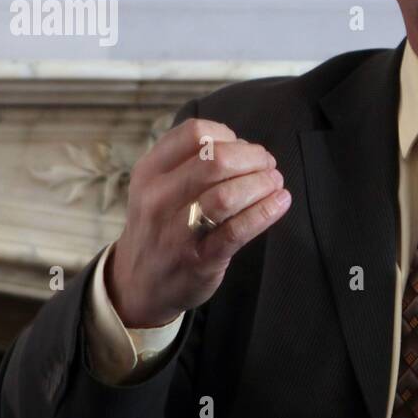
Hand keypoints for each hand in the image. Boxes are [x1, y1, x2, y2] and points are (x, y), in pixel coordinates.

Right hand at [105, 118, 290, 326]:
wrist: (138, 284)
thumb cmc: (159, 227)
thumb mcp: (156, 187)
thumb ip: (190, 162)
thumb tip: (244, 147)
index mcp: (150, 171)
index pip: (194, 133)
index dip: (228, 135)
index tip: (243, 148)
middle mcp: (158, 198)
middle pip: (216, 160)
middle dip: (253, 158)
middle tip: (268, 166)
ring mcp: (177, 231)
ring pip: (227, 195)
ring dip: (261, 184)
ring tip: (275, 183)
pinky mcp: (200, 259)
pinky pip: (237, 231)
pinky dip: (264, 212)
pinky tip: (280, 203)